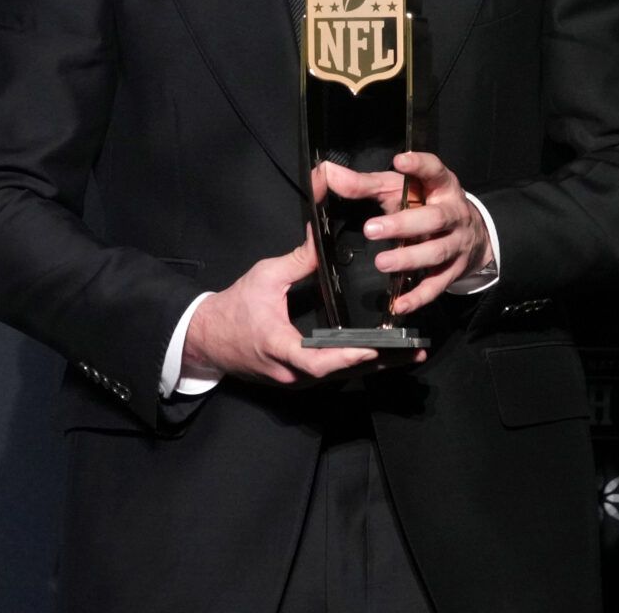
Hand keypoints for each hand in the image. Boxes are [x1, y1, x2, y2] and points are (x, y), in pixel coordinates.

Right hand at [183, 229, 422, 385]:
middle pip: (340, 373)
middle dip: (378, 363)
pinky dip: (357, 365)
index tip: (372, 348)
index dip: (346, 356)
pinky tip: (381, 356)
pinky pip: (331, 376)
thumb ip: (298, 261)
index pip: (318, 361)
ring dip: (374, 366)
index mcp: (280, 346)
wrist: (207, 338)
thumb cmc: (235, 307)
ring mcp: (294, 380)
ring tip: (408, 353)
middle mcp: (290, 372)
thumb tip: (323, 237)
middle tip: (412, 350)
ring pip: (339, 378)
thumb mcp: (265, 277)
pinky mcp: (296, 380)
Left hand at [320, 152, 489, 316]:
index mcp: (441, 186)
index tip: (400, 161)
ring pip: (436, 251)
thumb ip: (365, 184)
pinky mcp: (454, 270)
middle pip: (434, 218)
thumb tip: (329, 175)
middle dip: (404, 224)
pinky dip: (418, 296)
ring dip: (409, 258)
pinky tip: (399, 303)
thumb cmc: (425, 205)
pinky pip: (437, 285)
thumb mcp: (399, 189)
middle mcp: (454, 214)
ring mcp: (457, 244)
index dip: (419, 165)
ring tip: (382, 262)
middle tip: (371, 229)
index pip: (434, 170)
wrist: (471, 234)